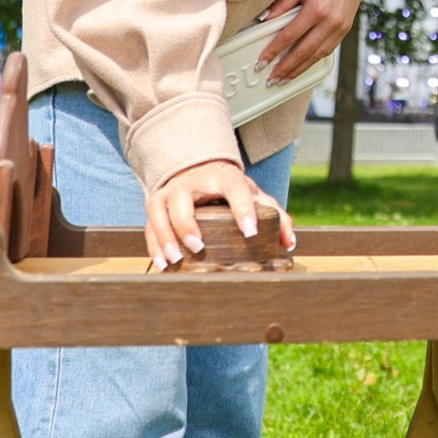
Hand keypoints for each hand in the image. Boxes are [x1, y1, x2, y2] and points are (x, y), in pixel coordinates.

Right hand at [143, 159, 291, 269]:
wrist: (200, 173)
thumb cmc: (230, 190)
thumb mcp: (253, 196)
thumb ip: (274, 215)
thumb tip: (288, 242)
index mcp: (223, 177)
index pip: (234, 188)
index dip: (243, 209)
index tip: (250, 233)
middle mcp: (192, 182)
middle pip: (183, 199)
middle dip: (188, 224)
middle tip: (198, 246)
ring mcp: (170, 193)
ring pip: (160, 211)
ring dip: (166, 236)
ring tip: (177, 259)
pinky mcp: (156, 206)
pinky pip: (150, 225)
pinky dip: (154, 245)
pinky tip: (164, 263)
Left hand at [258, 0, 369, 82]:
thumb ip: (283, 3)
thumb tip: (264, 20)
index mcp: (316, 9)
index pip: (289, 36)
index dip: (273, 51)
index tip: (262, 62)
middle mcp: (330, 22)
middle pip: (303, 52)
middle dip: (285, 68)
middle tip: (271, 79)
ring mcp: (340, 28)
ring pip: (317, 56)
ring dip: (299, 69)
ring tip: (284, 79)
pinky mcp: (345, 30)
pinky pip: (327, 50)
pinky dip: (314, 60)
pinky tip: (303, 66)